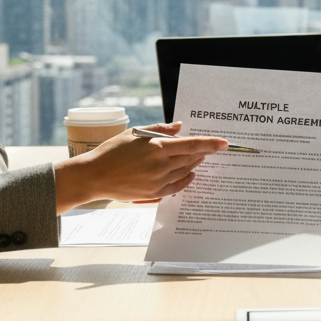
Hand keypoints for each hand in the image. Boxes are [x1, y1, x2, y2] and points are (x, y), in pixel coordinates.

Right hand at [53, 121, 225, 212]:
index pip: (192, 145)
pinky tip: (190, 175)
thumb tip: (180, 127)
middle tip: (209, 149)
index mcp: (157, 147)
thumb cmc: (112, 151)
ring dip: (194, 165)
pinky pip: (177, 187)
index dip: (211, 144)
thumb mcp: (135, 134)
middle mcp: (161, 165)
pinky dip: (186, 180)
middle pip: (192, 159)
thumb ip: (160, 130)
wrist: (94, 176)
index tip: (225, 143)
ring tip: (198, 159)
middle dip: (203, 153)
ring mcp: (158, 181)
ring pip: (185, 172)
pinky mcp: (153, 194)